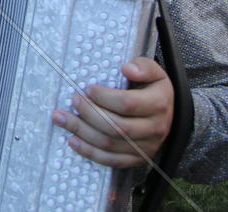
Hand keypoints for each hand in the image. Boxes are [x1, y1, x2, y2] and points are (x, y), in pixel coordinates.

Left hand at [52, 58, 173, 167]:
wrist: (166, 115)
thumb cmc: (153, 90)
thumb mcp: (155, 72)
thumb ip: (143, 66)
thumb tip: (127, 69)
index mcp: (158, 104)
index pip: (127, 104)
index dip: (104, 97)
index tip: (88, 88)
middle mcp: (154, 129)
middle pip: (116, 127)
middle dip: (89, 113)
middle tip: (73, 100)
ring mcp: (145, 147)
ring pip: (109, 144)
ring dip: (81, 132)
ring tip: (61, 118)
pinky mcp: (136, 159)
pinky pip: (110, 160)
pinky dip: (89, 152)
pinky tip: (72, 140)